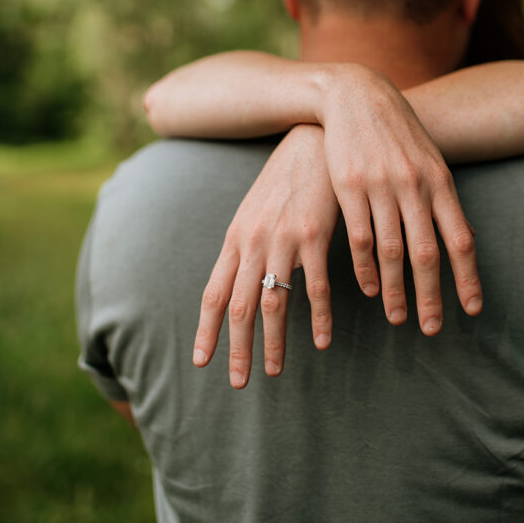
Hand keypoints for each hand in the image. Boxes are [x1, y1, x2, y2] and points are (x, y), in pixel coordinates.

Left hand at [193, 125, 337, 387]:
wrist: (313, 139)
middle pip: (238, 307)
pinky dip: (317, 318)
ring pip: (272, 303)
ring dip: (272, 343)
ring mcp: (282, 239)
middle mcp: (252, 242)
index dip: (206, 329)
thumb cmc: (287, 177)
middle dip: (236, 349)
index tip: (201, 360)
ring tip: (273, 372)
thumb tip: (243, 276)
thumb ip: (248, 243)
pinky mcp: (314, 234)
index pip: (213, 292)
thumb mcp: (256, 209)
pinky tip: (322, 340)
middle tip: (238, 383)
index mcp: (236, 238)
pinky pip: (314, 287)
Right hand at [319, 65, 480, 333]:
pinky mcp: (349, 186)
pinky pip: (359, 236)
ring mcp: (381, 186)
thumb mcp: (429, 160)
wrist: (356, 95)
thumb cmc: (397, 132)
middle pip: (427, 253)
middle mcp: (414, 186)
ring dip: (396, 289)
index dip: (467, 277)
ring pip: (392, 250)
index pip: (460, 240)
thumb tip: (466, 240)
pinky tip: (370, 288)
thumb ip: (444, 199)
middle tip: (431, 328)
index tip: (471, 310)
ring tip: (397, 317)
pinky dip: (365, 268)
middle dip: (430, 296)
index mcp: (439, 181)